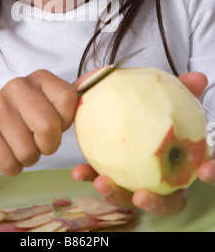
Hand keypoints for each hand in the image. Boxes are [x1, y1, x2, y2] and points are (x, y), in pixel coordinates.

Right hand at [0, 70, 77, 174]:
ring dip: (28, 157)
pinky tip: (5, 152)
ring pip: (28, 150)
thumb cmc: (21, 117)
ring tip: (19, 145)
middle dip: (48, 145)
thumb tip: (99, 77)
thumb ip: (69, 98)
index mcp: (40, 78)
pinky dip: (12, 167)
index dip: (64, 121)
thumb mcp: (45, 101)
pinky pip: (9, 163)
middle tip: (39, 142)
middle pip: (48, 126)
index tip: (54, 123)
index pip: (67, 99)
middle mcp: (18, 86)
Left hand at [72, 71, 214, 216]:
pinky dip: (90, 177)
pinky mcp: (113, 180)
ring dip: (116, 194)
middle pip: (167, 202)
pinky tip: (79, 171)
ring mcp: (137, 184)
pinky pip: (103, 182)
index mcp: (183, 163)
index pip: (204, 172)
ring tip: (101, 182)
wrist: (127, 110)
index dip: (212, 173)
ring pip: (130, 199)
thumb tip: (197, 78)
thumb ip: (183, 91)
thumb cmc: (156, 114)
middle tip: (140, 196)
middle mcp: (164, 182)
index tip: (206, 171)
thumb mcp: (169, 100)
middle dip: (155, 204)